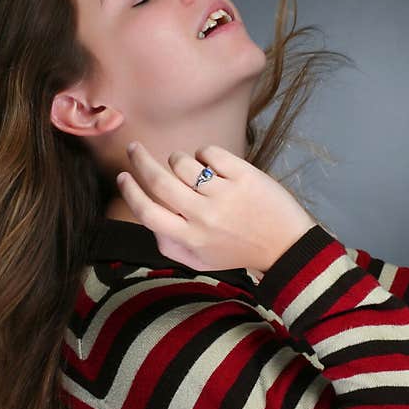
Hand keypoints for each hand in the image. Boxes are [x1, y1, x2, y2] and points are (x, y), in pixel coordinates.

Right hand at [115, 142, 317, 274]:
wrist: (285, 246)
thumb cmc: (238, 251)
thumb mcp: (200, 260)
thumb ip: (170, 245)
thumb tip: (147, 217)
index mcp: (190, 238)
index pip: (147, 212)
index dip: (130, 191)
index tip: (123, 176)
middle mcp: (204, 217)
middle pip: (159, 181)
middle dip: (140, 160)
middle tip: (134, 149)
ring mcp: (224, 195)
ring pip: (183, 163)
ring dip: (179, 159)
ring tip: (188, 166)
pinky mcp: (244, 176)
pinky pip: (210, 152)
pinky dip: (205, 153)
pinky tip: (213, 164)